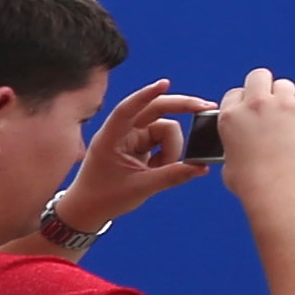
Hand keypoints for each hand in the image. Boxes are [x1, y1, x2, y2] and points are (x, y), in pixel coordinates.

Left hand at [61, 80, 214, 224]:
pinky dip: (169, 154)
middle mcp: (122, 132)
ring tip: (162, 170)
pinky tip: (161, 168)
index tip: (165, 84)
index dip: (146, 95)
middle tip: (206, 108)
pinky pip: (164, 142)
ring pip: (165, 130)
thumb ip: (172, 176)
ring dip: (172, 149)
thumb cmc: (104, 197)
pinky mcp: (140, 145)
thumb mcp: (140, 188)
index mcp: (111, 137)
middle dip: (181, 108)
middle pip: (155, 110)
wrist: (88, 210)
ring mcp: (132, 137)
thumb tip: (201, 167)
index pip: (128, 109)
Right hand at [204, 70, 294, 190]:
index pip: (235, 94)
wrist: (280, 186)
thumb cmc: (254, 183)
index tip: (251, 111)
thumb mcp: (230, 162)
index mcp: (230, 116)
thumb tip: (239, 149)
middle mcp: (254, 104)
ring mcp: (281, 104)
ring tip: (290, 117)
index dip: (244, 102)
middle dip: (264, 86)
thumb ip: (234, 145)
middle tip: (271, 103)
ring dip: (286, 98)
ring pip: (284, 85)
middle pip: (258, 76)